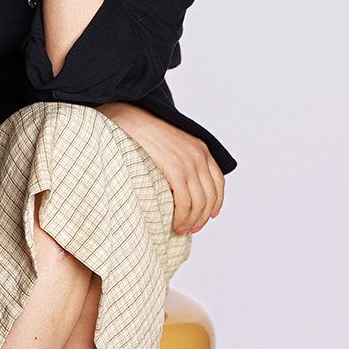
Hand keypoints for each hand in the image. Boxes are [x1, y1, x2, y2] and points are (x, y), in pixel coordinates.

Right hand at [97, 102, 224, 234]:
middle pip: (210, 196)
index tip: (210, 215)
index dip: (216, 202)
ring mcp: (188, 163)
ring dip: (192, 220)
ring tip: (182, 229)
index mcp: (201, 149)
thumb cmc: (144, 133)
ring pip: (199, 202)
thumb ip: (181, 159)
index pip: (218, 182)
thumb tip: (180, 182)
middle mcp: (199, 156)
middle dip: (203, 217)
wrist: (130, 119)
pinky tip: (175, 224)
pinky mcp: (175, 170)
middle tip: (192, 228)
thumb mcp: (172, 143)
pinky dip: (182, 217)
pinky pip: (185, 202)